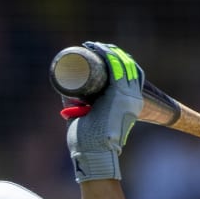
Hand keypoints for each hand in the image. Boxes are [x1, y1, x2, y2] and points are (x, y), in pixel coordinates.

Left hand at [64, 42, 144, 183]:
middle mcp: (132, 98)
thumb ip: (78, 107)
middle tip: (94, 47)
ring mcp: (128, 95)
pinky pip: (116, 67)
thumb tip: (66, 94)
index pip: (129, 76)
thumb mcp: (85, 118)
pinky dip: (107, 55)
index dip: (117, 62)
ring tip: (94, 45)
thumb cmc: (89, 142)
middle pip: (127, 66)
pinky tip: (98, 47)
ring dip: (108, 51)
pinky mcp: (119, 94)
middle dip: (111, 53)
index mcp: (129, 103)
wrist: (94, 153)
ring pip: (122, 64)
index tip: (99, 54)